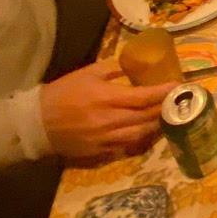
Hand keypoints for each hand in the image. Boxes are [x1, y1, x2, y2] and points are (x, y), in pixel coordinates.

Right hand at [39, 60, 175, 160]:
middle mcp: (110, 120)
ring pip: (140, 134)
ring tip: (170, 116)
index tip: (179, 86)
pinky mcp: (100, 152)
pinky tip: (149, 132)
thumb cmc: (63, 93)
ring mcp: (106, 139)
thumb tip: (133, 65)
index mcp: (107, 98)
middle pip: (147, 117)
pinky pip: (127, 146)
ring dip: (157, 125)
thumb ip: (113, 69)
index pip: (144, 97)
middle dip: (166, 109)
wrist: (37, 123)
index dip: (163, 93)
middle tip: (180, 101)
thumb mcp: (88, 73)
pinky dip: (141, 138)